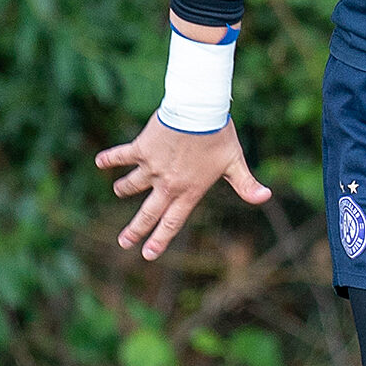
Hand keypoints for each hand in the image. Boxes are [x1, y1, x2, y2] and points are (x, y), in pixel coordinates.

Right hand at [95, 115, 272, 261]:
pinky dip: (110, 159)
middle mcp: (167, 184)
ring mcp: (152, 167)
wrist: (198, 111)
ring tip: (118, 191)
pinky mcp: (142, 148)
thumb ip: (247, 184)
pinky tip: (99, 162)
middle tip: (122, 242)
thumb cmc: (218, 136)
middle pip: (148, 213)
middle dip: (135, 230)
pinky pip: (122, 156)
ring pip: (132, 185)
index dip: (160, 240)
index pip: (172, 222)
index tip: (147, 254)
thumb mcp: (235, 163)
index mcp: (189, 191)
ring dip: (124, 188)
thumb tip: (266, 197)